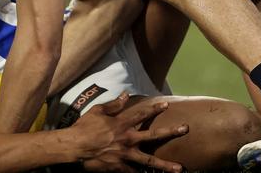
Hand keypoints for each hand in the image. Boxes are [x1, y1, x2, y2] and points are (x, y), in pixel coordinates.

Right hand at [71, 93, 187, 172]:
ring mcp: (125, 155)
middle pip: (153, 136)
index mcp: (121, 124)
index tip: (166, 105)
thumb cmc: (84, 128)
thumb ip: (114, 105)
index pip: (142, 114)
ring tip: (179, 168)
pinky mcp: (119, 168)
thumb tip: (126, 95)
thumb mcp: (98, 111)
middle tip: (185, 129)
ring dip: (165, 165)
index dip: (155, 109)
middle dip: (170, 132)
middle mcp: (127, 139)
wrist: (75, 148)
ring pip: (149, 161)